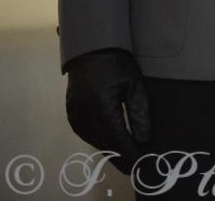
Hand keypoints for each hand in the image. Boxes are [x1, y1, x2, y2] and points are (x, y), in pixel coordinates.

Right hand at [65, 48, 150, 164]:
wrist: (91, 49)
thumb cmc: (117, 64)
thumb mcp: (134, 85)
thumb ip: (139, 114)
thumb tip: (144, 139)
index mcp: (101, 106)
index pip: (118, 137)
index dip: (130, 152)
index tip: (142, 161)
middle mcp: (84, 114)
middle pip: (104, 142)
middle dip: (121, 155)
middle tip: (135, 166)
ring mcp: (74, 114)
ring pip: (93, 140)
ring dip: (109, 149)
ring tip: (125, 158)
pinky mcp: (71, 112)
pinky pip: (84, 133)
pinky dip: (97, 140)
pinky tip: (107, 144)